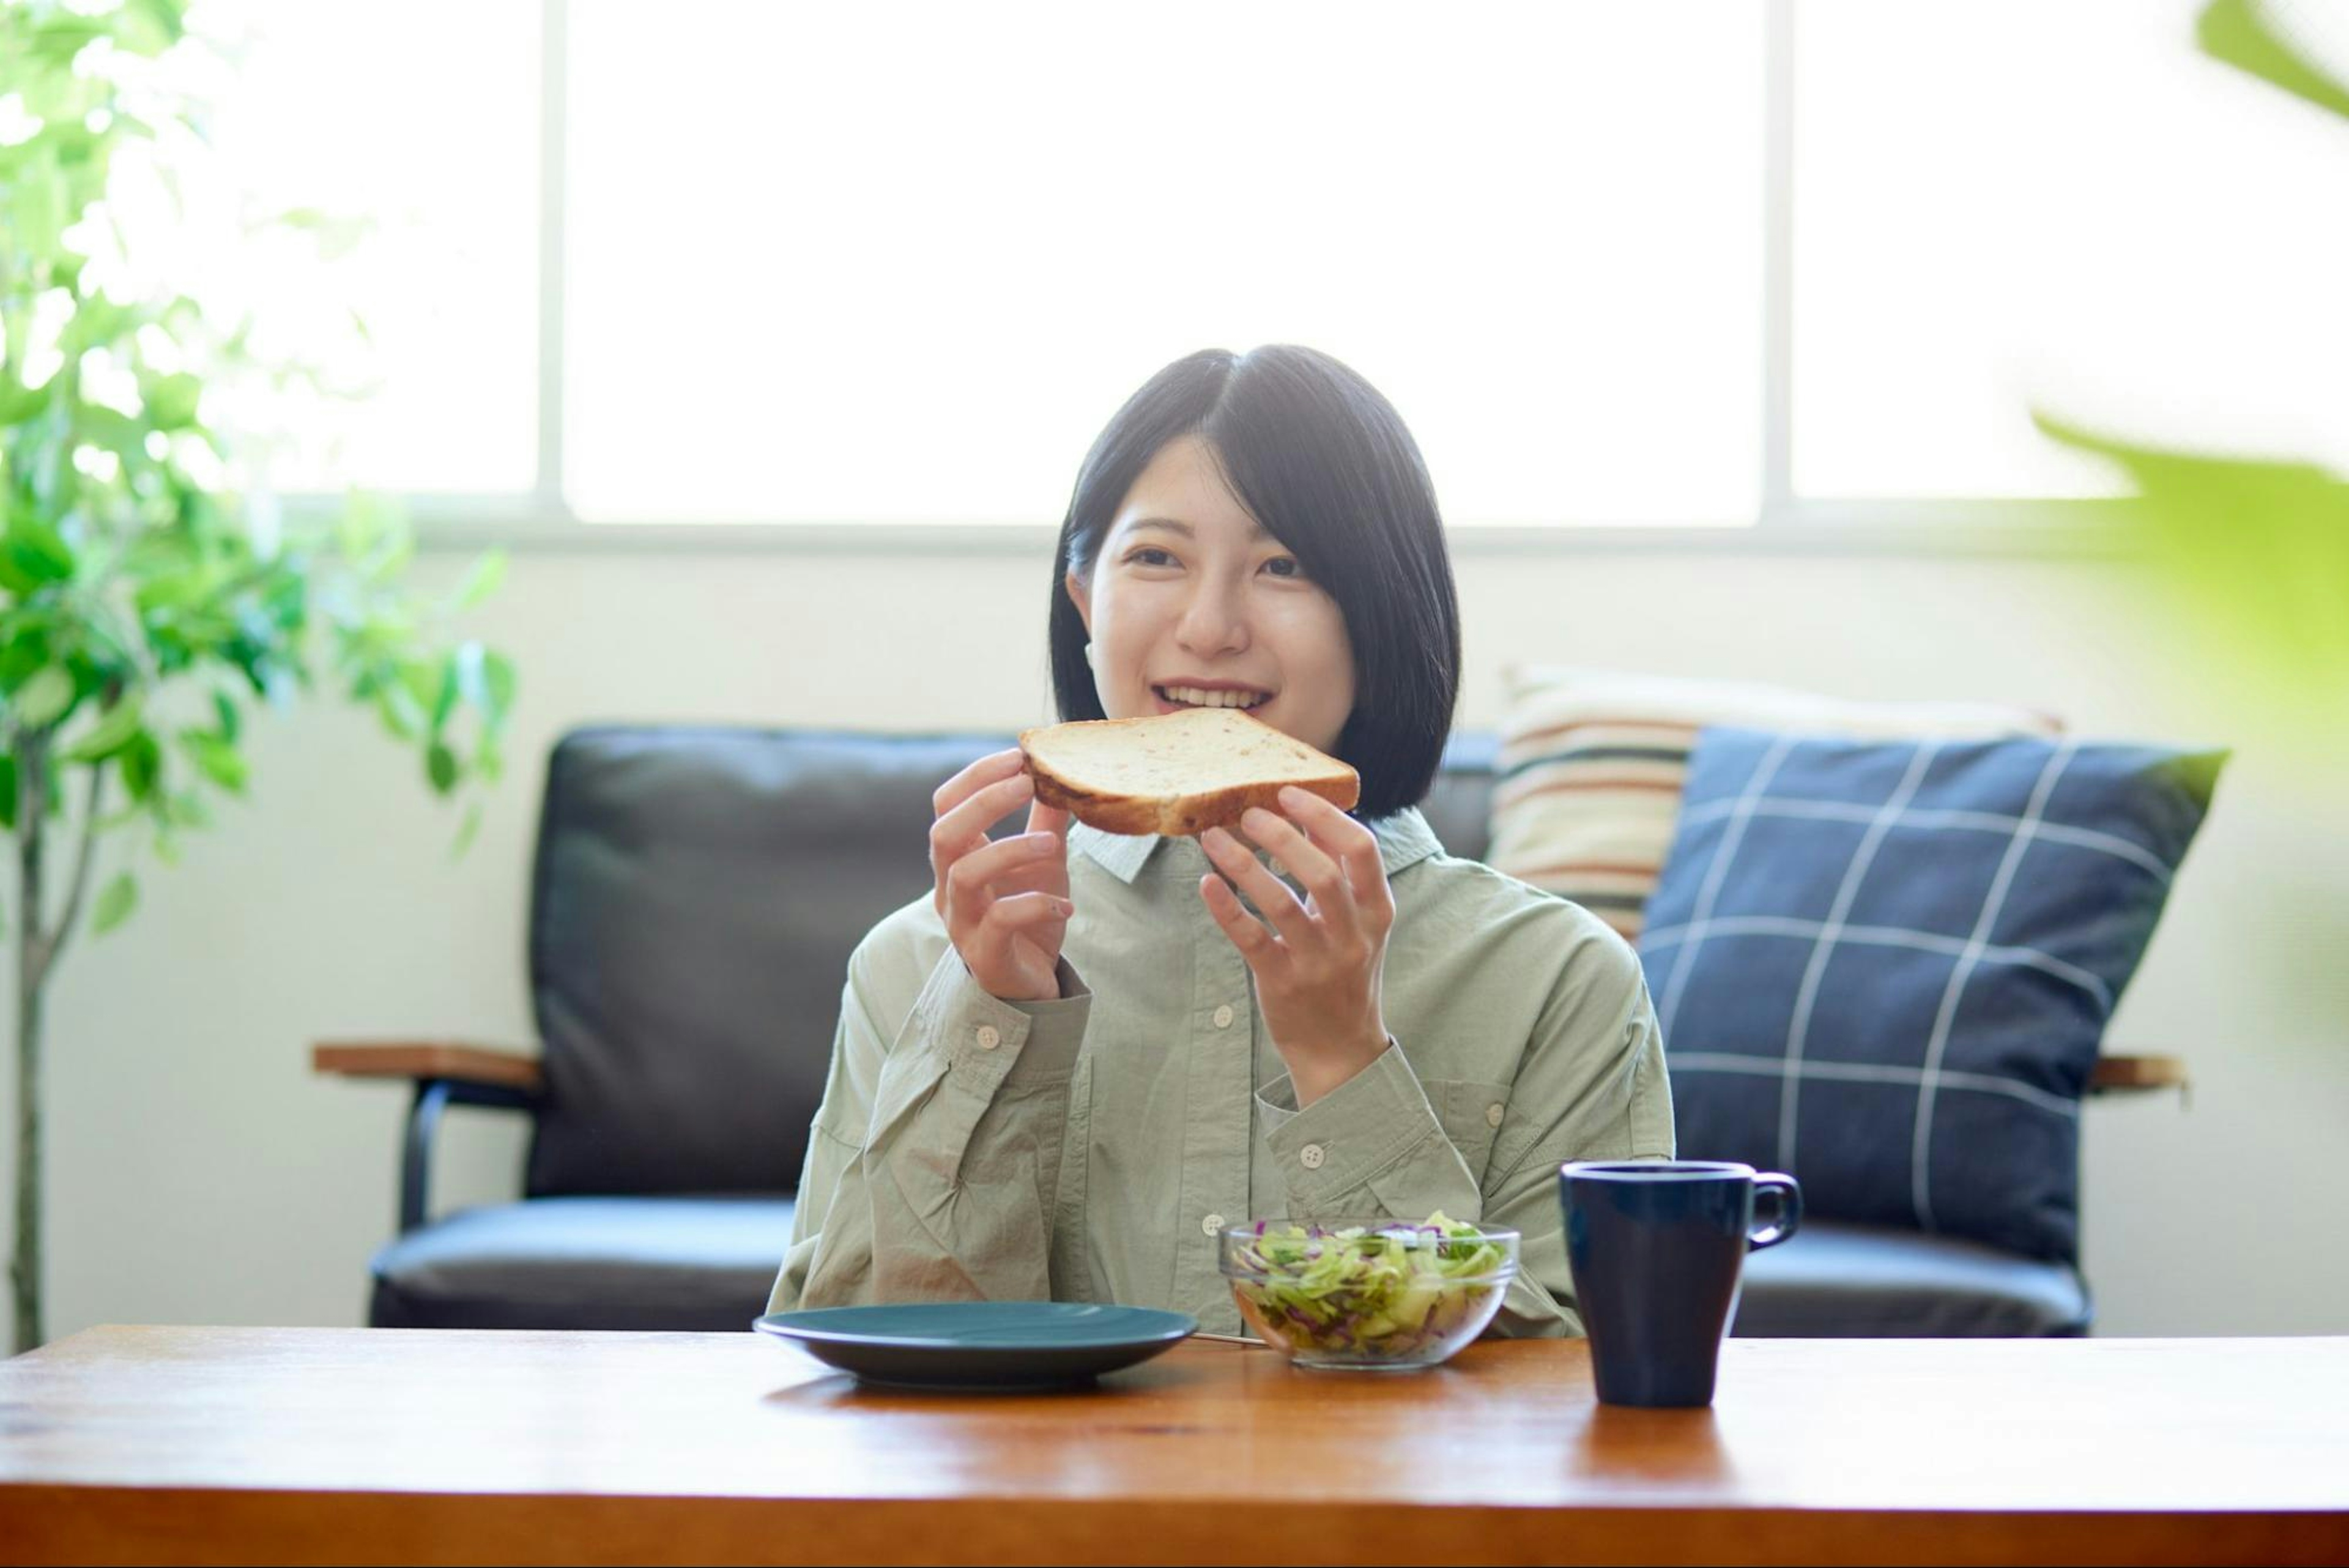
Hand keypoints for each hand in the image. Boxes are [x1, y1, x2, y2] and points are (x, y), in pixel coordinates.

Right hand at [930, 748, 1072, 1002]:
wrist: (1030, 985)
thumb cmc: (1028, 916)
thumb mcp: (1043, 861)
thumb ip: (1047, 819)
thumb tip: (1063, 771)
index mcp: (958, 858)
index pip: (946, 804)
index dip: (977, 776)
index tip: (1018, 757)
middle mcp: (949, 887)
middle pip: (943, 833)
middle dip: (984, 802)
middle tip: (1027, 783)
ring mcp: (962, 922)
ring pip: (965, 875)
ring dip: (1010, 850)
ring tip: (1052, 843)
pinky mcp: (985, 954)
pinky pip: (999, 921)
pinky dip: (1035, 906)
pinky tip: (1066, 906)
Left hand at [1199, 786, 1395, 1106]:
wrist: (1340, 1049)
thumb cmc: (1345, 974)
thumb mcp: (1358, 923)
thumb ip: (1340, 872)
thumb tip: (1314, 815)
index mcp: (1377, 912)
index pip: (1361, 849)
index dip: (1323, 815)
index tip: (1288, 794)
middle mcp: (1353, 936)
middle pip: (1321, 872)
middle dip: (1281, 835)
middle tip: (1247, 814)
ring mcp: (1318, 962)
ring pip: (1281, 903)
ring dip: (1244, 864)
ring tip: (1213, 838)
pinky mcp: (1282, 983)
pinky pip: (1251, 939)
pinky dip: (1226, 908)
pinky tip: (1207, 882)